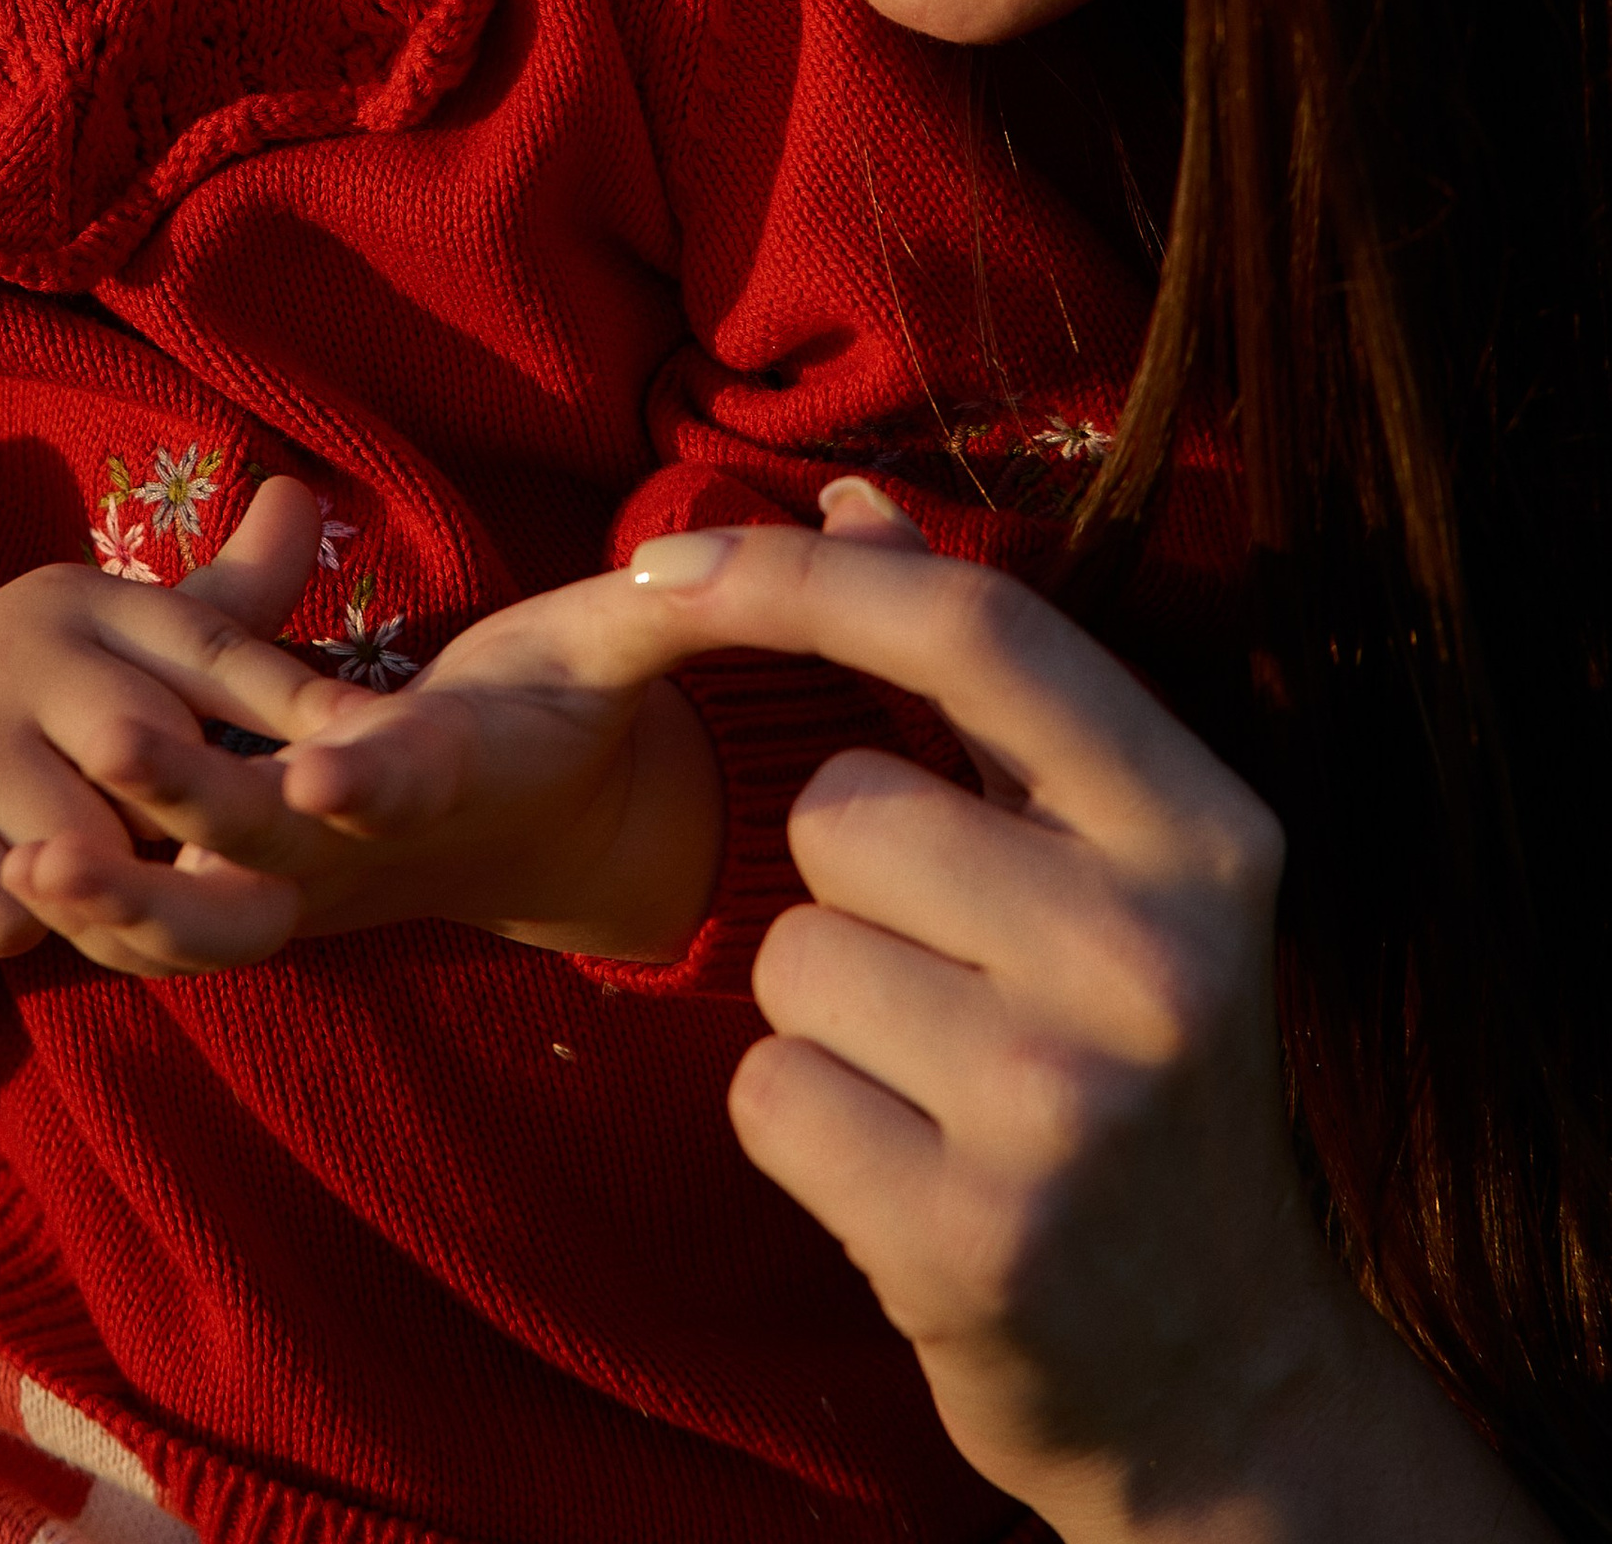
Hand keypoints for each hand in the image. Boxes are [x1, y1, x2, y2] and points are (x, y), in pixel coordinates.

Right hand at [0, 476, 327, 956]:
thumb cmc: (47, 711)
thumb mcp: (130, 649)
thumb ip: (229, 603)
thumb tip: (301, 496)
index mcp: (86, 599)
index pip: (208, 640)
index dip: (289, 694)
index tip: (368, 739)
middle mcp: (19, 644)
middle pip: (150, 749)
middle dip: (195, 821)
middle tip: (230, 869)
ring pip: (87, 842)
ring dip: (117, 889)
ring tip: (118, 883)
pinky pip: (10, 909)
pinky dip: (32, 929)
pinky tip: (27, 904)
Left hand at [3, 582, 723, 975]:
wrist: (539, 830)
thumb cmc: (569, 711)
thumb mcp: (618, 648)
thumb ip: (667, 607)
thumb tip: (726, 555)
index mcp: (453, 768)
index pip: (413, 775)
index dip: (373, 776)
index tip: (322, 769)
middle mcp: (367, 840)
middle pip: (279, 842)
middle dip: (197, 806)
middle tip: (115, 755)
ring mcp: (303, 878)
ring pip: (207, 911)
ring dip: (121, 892)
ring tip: (27, 852)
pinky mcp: (253, 890)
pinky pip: (169, 923)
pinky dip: (98, 913)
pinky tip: (9, 867)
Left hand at [616, 486, 1546, 1543]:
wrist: (1220, 1375)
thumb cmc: (1130, 1070)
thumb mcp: (1105, 865)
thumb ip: (976, 684)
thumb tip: (848, 502)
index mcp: (1202, 833)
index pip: (978, 632)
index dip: (797, 573)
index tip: (657, 563)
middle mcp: (1154, 955)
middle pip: (839, 810)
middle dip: (847, 886)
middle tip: (956, 986)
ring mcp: (1067, 1102)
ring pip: (787, 954)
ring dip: (824, 1017)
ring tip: (941, 1088)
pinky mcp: (973, 1236)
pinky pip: (764, 1092)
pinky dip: (804, 1128)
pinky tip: (909, 1177)